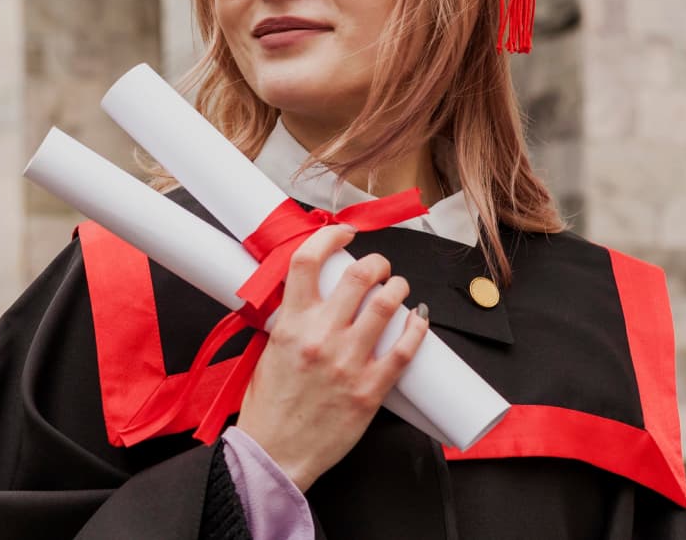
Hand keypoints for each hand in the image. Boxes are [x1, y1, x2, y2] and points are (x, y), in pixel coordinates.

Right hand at [232, 224, 430, 490]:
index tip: (343, 234)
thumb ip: (290, 323)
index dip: (329, 238)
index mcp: (289, 325)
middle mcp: (320, 337)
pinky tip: (418, 322)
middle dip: (376, 263)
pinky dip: (416, 330)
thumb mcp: (268, 352)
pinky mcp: (370, 390)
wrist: (274, 452)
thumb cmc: (267, 407)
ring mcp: (348, 363)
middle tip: (379, 266)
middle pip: (358, 276)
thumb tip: (313, 301)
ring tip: (398, 288)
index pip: (308, 263)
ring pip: (386, 305)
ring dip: (398, 288)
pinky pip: (403, 350)